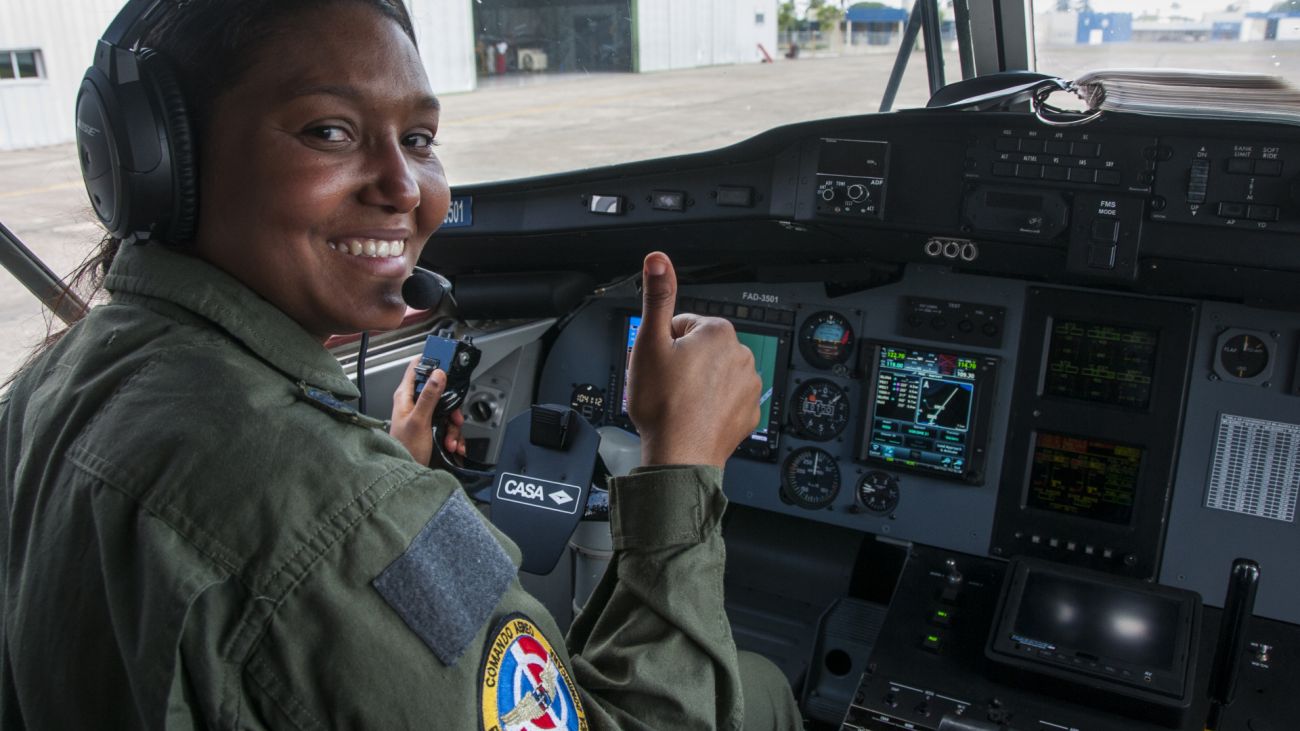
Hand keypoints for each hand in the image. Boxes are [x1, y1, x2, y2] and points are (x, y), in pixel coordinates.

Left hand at [390, 358, 465, 464]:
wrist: (406, 474)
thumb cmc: (403, 449)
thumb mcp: (419, 420)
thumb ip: (429, 396)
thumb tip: (437, 373)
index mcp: (405, 396)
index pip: (417, 367)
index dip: (431, 360)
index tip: (446, 360)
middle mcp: (414, 404)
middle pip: (439, 391)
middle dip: (451, 406)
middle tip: (453, 416)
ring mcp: (423, 416)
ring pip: (446, 410)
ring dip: (452, 426)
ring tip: (448, 437)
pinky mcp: (431, 428)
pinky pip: (448, 425)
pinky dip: (453, 435)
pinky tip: (451, 444)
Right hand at [626, 251, 760, 467]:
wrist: (679, 454)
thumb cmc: (663, 404)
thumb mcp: (650, 342)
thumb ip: (657, 296)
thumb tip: (658, 259)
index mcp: (718, 332)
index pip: (684, 324)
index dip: (665, 342)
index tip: (658, 362)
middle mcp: (741, 355)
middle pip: (702, 348)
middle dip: (683, 361)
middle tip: (666, 383)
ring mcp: (749, 385)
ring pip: (715, 374)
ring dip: (698, 382)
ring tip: (679, 401)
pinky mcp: (749, 412)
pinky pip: (727, 399)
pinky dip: (711, 404)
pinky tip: (694, 414)